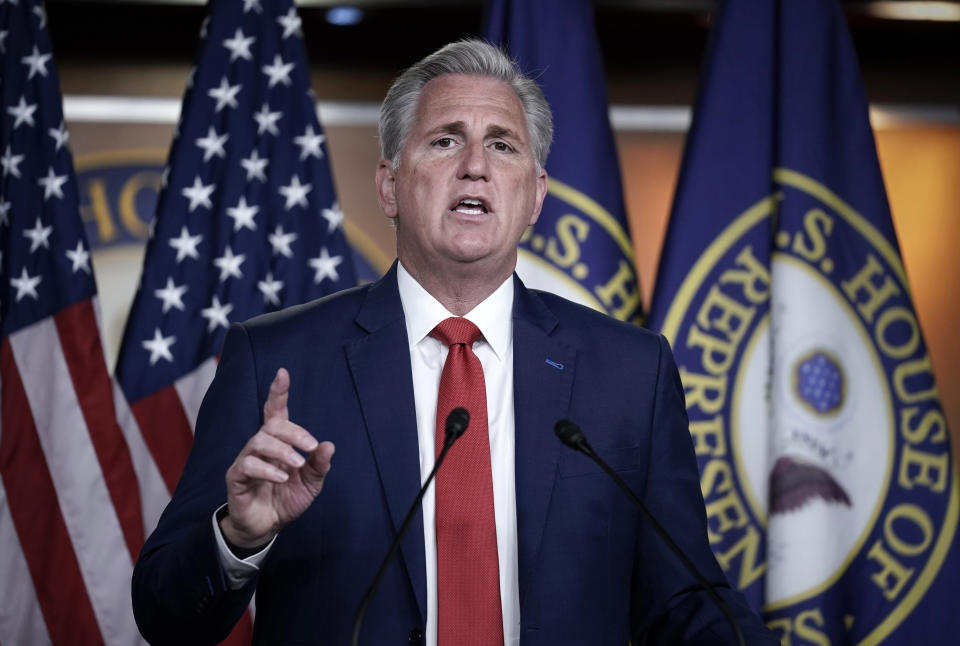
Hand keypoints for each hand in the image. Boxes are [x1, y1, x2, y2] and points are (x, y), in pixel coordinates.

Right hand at [221, 368, 334, 547]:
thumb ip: (319, 465)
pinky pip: (247, 465)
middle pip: (271, 425)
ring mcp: (246, 460)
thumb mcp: (310, 484)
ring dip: (282, 450)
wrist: (266, 527)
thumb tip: (329, 445)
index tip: (282, 373)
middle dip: (294, 431)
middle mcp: (260, 447)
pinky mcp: (236, 477)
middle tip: (310, 446)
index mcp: (278, 443)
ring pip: (258, 442)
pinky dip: (267, 469)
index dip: (278, 392)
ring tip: (297, 465)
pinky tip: (281, 478)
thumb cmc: (286, 499)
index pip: (275, 412)